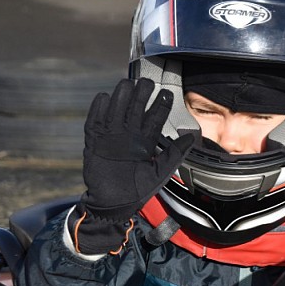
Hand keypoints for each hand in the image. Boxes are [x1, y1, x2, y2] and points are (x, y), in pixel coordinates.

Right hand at [70, 78, 193, 253]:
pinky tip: (104, 98)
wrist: (112, 203)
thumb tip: (190, 137)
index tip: (167, 93)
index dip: (161, 104)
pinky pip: (95, 121)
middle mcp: (129, 135)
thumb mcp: (160, 173)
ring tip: (128, 84)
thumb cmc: (137, 190)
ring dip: (121, 97)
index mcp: (146, 141)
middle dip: (141, 94)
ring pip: (116, 109)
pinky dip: (98, 109)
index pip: (155, 117)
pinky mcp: (94, 141)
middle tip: (147, 82)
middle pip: (135, 107)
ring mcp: (111, 136)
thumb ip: (174, 154)